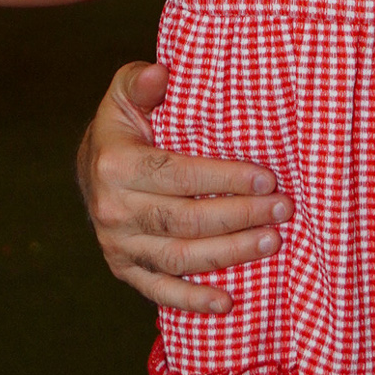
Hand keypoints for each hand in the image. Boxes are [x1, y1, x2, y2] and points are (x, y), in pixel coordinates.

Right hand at [77, 61, 292, 313]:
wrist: (91, 166)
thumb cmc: (124, 124)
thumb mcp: (126, 92)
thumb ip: (142, 81)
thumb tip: (160, 73)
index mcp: (116, 165)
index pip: (178, 175)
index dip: (225, 179)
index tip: (268, 178)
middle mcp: (113, 209)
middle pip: (185, 220)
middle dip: (239, 216)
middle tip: (283, 209)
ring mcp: (118, 244)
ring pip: (180, 257)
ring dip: (230, 254)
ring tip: (272, 242)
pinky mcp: (124, 269)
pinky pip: (160, 290)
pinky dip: (194, 300)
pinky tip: (229, 301)